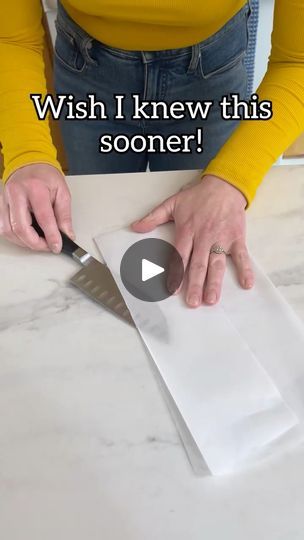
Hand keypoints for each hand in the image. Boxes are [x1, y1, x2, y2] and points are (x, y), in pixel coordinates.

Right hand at [0, 163, 73, 251]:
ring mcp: (5, 199)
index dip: (51, 236)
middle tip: (47, 246)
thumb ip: (64, 216)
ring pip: (8, 230)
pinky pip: (2, 227)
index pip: (43, 218)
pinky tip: (25, 236)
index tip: (57, 246)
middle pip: (21, 227)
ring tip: (38, 242)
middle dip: (35, 243)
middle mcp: (17, 193)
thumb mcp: (62, 192)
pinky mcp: (0, 204)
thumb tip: (67, 235)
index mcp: (35, 188)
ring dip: (24, 242)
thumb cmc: (46, 176)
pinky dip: (14, 236)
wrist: (29, 162)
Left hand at [132, 174, 253, 306]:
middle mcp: (204, 238)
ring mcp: (221, 239)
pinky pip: (242, 256)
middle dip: (195, 285)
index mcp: (187, 231)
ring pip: (217, 264)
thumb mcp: (172, 203)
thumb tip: (135, 227)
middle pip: (198, 265)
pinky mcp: (236, 238)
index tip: (172, 290)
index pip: (180, 256)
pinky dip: (245, 270)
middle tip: (193, 303)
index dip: (176, 273)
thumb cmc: (197, 196)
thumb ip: (154, 217)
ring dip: (215, 283)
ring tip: (212, 300)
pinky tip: (247, 284)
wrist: (224, 185)